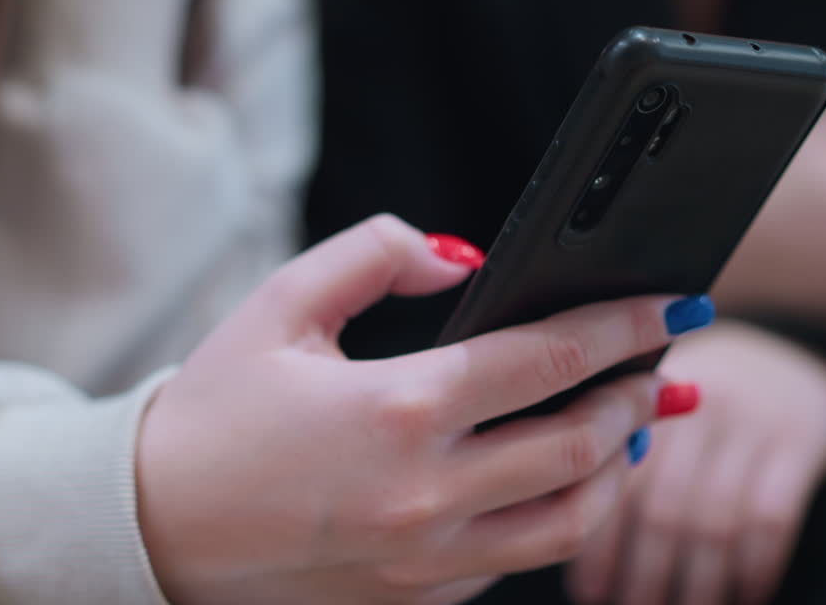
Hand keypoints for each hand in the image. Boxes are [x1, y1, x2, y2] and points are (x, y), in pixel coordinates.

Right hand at [136, 215, 707, 604]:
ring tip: (631, 429)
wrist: (150, 530)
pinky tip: (556, 482)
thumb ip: (374, 255)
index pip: (547, 356)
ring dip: (618, 468)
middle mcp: (425, 494)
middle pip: (582, 443)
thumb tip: (462, 259)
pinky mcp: (414, 599)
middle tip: (665, 366)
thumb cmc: (209, 415)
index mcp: (397, 410)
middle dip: (640, 395)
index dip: (625, 325)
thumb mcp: (278, 306)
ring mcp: (425, 560)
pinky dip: (557, 516)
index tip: (674, 304)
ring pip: (571, 520)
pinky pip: (517, 561)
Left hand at [567, 321, 825, 604]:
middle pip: (661, 510)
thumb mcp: (655, 395)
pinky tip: (744, 595)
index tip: (587, 593)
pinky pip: (771, 517)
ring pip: (712, 522)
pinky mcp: (800, 440)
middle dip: (642, 576)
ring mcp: (749, 423)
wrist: (792, 336)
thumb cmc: (700, 383)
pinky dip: (755, 566)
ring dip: (695, 583)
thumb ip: (614, 440)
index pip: (613, 481)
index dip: (599, 546)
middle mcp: (694, 405)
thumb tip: (567, 518)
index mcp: (644, 395)